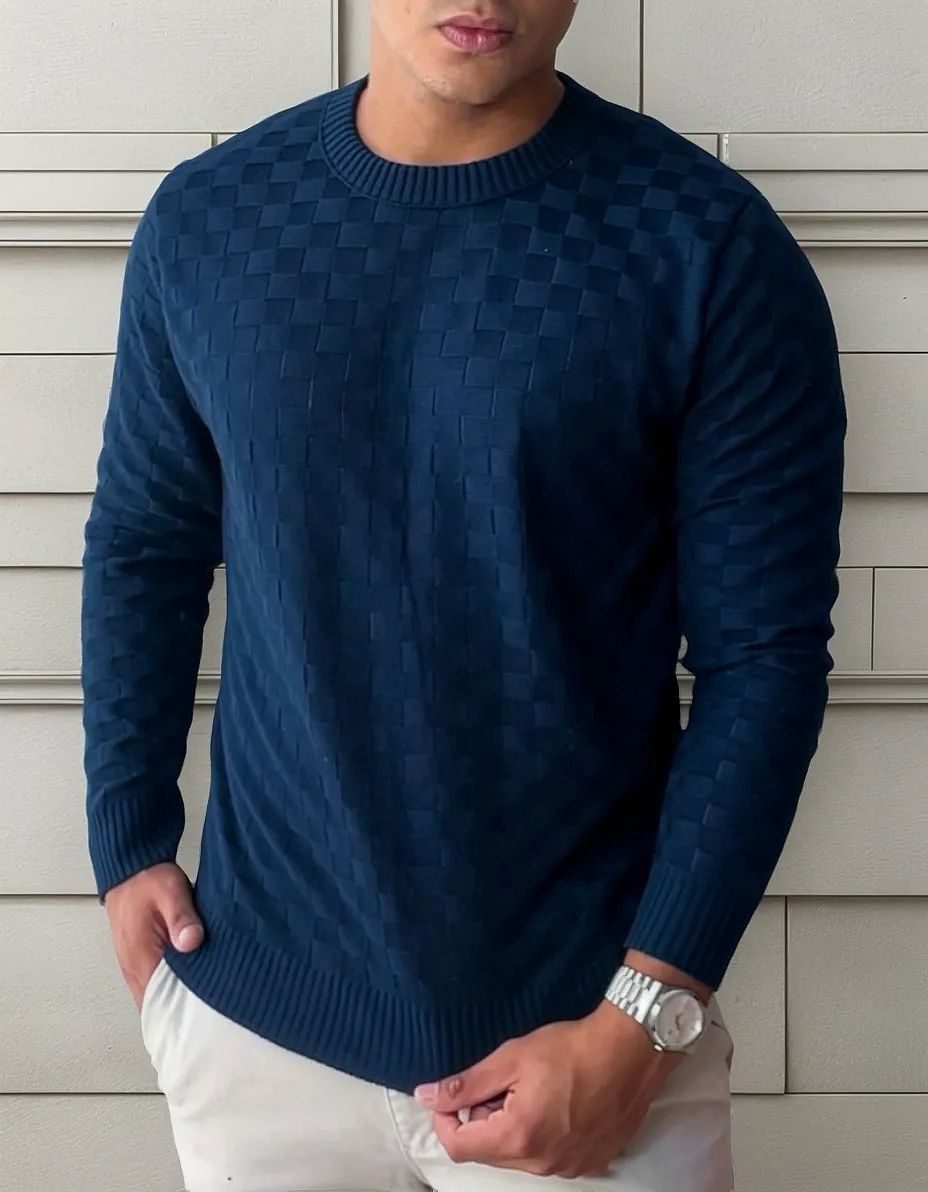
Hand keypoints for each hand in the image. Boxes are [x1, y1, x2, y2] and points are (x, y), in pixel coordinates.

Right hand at [103, 861, 203, 1010]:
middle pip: (158, 1004)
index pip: (159, 1002)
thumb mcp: (170, 891)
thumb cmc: (148, 879)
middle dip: (182, 1012)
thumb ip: (181, 917)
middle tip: (211, 1014)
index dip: (181, 1014)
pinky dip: (171, 986)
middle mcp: (134, 967)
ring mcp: (135, 964)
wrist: (129, 868)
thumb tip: (192, 941)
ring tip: (207, 1002)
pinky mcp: (140, 957)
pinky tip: (192, 982)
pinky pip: (155, 981)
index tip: (203, 1020)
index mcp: (141, 957)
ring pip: (156, 995)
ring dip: (177, 999)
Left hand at [413, 1000, 683, 1177]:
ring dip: (511, 1129)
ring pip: (519, 1157)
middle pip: (489, 1154)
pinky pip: (549, 1158)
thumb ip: (466, 1083)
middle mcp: (542, 1163)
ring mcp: (569, 1168)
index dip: (446, 1120)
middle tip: (500, 1085)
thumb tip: (427, 1096)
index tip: (452, 1096)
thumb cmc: (570, 1049)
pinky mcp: (590, 1163)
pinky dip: (540, 1137)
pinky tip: (554, 1105)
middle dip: (483, 1121)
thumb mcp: (511, 1058)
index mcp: (518, 1137)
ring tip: (530, 1092)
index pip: (459, 1147)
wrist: (629, 1051)